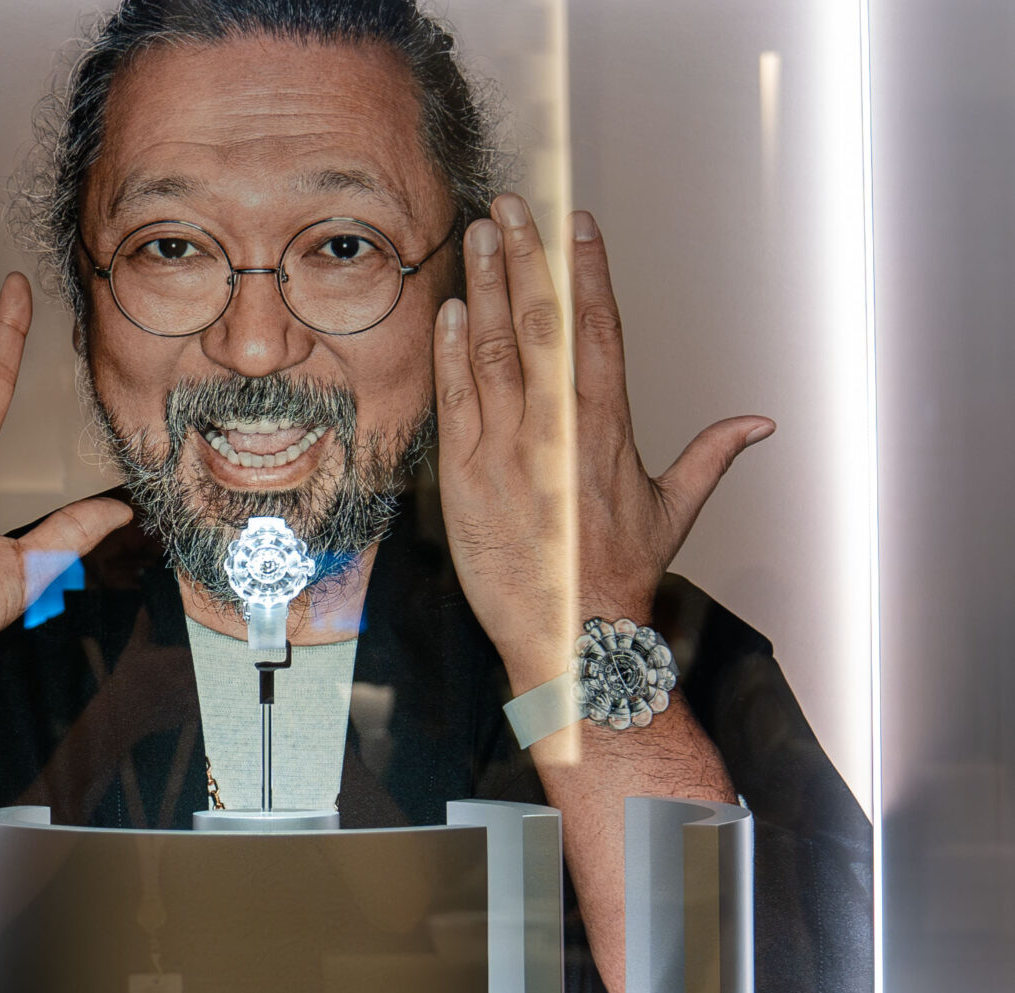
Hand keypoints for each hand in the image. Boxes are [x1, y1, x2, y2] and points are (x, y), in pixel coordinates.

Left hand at [433, 195, 772, 686]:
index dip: (587, 271)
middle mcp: (556, 428)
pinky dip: (450, 350)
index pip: (598, 330)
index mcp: (607, 428)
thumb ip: (711, 456)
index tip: (577, 222)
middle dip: (525, 257)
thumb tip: (760, 424)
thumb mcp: (674, 511)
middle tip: (511, 203)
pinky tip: (449, 307)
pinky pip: (454, 398)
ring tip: (479, 235)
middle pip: (539, 324)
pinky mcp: (464, 473)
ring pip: (492, 350)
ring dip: (484, 287)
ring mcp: (505, 448)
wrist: (571, 636)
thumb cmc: (619, 574)